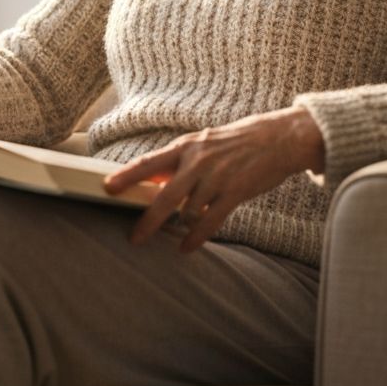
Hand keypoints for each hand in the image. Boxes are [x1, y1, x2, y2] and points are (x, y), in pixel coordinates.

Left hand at [103, 107, 324, 252]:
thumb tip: (154, 183)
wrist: (278, 138)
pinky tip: (187, 246)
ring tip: (173, 236)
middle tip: (134, 237)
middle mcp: (199, 161)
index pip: (150, 162)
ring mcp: (217, 177)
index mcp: (188, 146)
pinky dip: (196, 237)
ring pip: (188, 212)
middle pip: (164, 196)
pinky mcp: (235, 192)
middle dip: (147, 220)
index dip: (127, 175)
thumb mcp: (205, 142)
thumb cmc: (239, 141)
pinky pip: (209, 221)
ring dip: (179, 226)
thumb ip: (181, 162)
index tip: (108, 187)